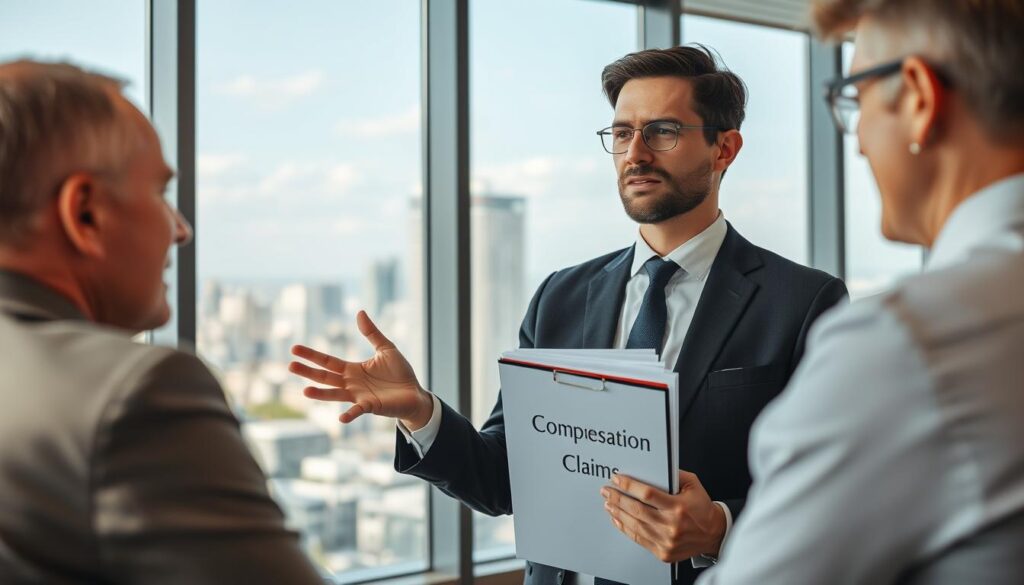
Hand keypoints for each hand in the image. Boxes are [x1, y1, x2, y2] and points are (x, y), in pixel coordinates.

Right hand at [288, 310, 433, 429]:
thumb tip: (359, 312)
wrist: (415, 393)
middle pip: (325, 377)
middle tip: (290, 366)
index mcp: (352, 370)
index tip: (294, 349)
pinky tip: (341, 418)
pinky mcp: (371, 406)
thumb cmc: (400, 373)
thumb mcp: (386, 348)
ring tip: (305, 391)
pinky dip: (350, 414)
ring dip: (320, 394)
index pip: (328, 361)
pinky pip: (358, 410)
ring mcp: (359, 396)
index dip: (312, 355)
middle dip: (308, 372)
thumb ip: (372, 333)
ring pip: (335, 395)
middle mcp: (351, 384)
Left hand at [601, 470, 725, 562]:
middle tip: (606, 491)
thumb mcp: (692, 485)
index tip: (617, 479)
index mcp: (679, 507)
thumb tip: (651, 468)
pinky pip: (639, 539)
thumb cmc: (701, 507)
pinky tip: (617, 519)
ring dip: (618, 513)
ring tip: (609, 503)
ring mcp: (666, 541)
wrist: (713, 534)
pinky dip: (625, 528)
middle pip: (637, 510)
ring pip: (635, 525)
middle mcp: (672, 526)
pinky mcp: (663, 552)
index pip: (648, 494)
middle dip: (618, 499)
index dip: (629, 486)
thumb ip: (673, 475)